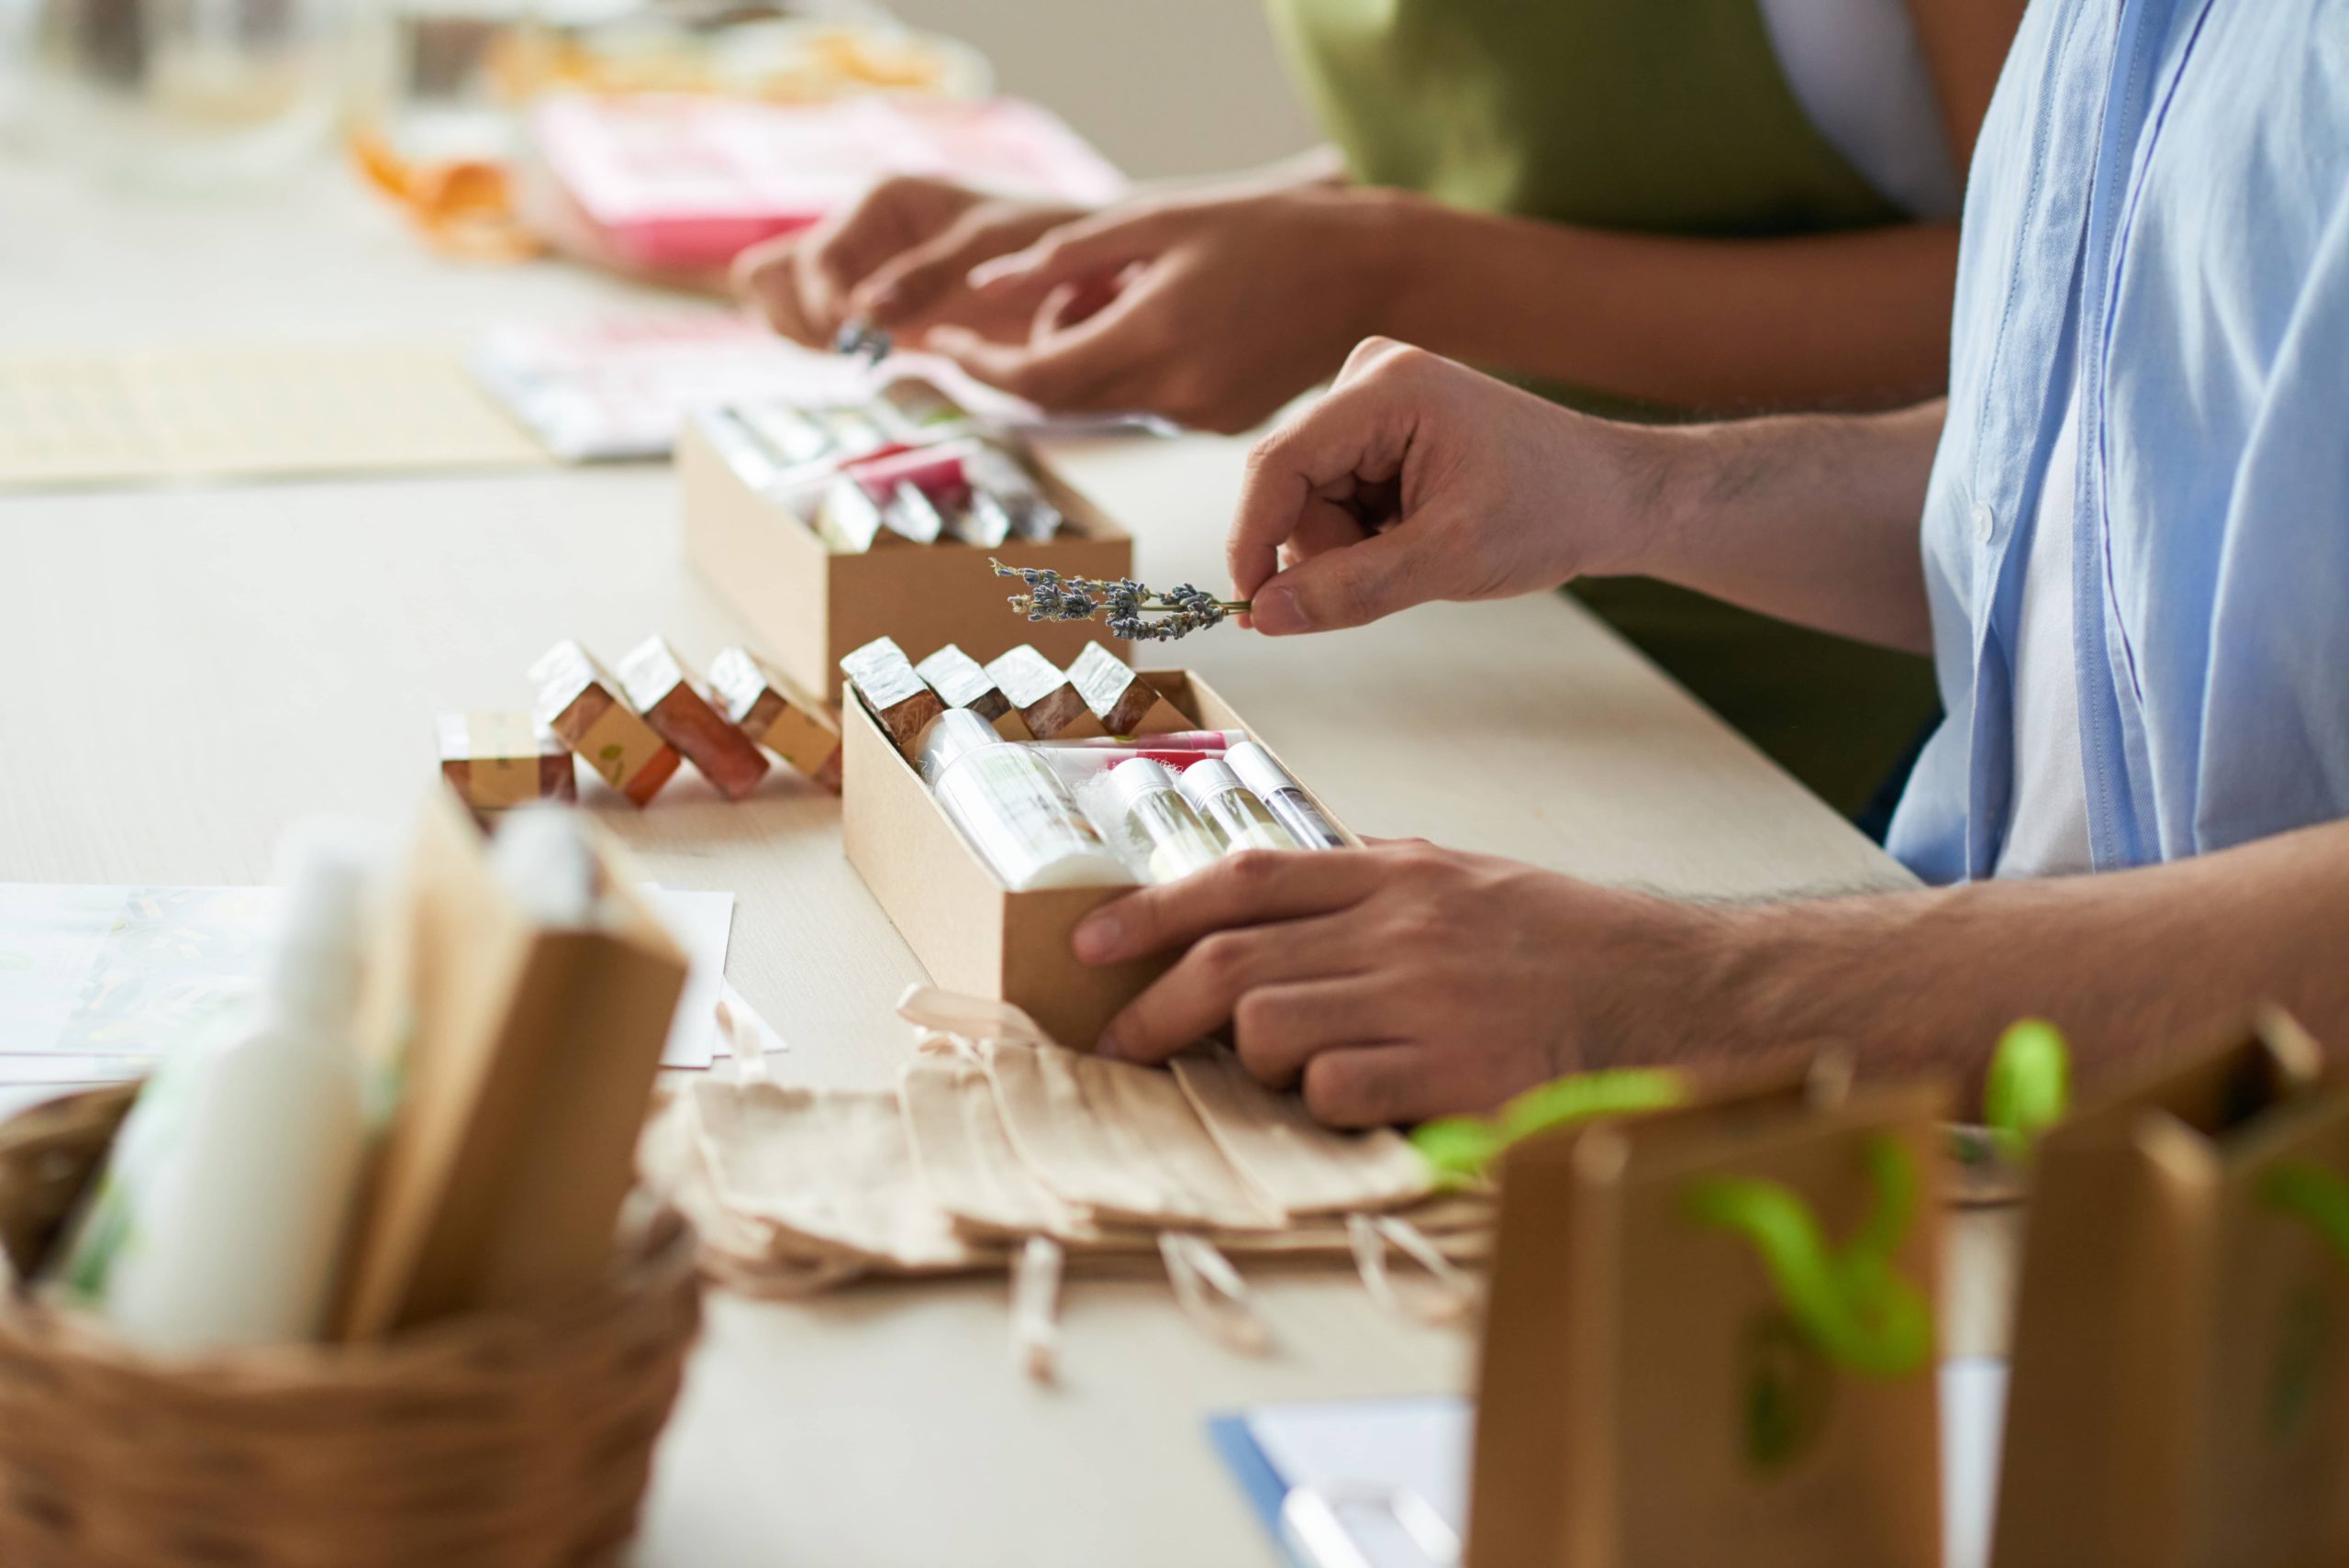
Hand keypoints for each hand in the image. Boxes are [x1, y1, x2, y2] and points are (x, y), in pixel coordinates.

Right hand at [732, 175, 1085, 347]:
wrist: (1084, 264)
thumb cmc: (1045, 240)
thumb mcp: (989, 249)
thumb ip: (924, 278)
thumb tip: (861, 313)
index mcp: (882, 199)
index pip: (812, 258)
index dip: (821, 303)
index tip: (856, 337)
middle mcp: (862, 231)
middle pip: (774, 277)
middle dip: (803, 319)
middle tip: (855, 349)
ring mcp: (865, 270)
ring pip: (785, 302)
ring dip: (808, 337)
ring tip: (863, 355)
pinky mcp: (879, 308)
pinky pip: (821, 330)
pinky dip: (829, 349)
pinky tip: (873, 360)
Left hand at [927, 186, 1402, 431]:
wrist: (1367, 273)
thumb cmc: (1265, 228)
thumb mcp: (1158, 219)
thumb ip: (1064, 256)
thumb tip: (982, 286)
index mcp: (1155, 334)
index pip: (1035, 380)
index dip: (980, 369)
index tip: (944, 345)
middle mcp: (1174, 392)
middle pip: (1058, 402)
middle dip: (1018, 367)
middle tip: (1008, 322)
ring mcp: (1198, 419)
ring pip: (1100, 405)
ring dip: (1075, 364)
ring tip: (1115, 297)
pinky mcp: (1217, 427)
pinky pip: (1143, 406)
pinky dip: (1123, 372)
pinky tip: (1159, 321)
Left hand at [1071, 842, 1712, 1126]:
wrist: (1676, 990)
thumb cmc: (1565, 942)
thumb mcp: (1464, 879)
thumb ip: (1373, 882)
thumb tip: (1273, 895)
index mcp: (1395, 872)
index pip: (1243, 878)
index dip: (1150, 909)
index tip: (1090, 943)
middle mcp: (1399, 927)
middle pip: (1231, 961)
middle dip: (1155, 1007)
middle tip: (1122, 1041)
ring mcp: (1425, 999)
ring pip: (1269, 1029)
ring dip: (1249, 1060)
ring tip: (1277, 1074)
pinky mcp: (1456, 1073)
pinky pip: (1338, 1092)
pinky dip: (1321, 1104)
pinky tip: (1349, 1104)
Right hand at [1224, 339, 1684, 634]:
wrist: (1611, 495)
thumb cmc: (1551, 511)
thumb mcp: (1450, 561)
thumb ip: (1351, 590)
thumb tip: (1264, 616)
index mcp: (1386, 388)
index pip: (1277, 465)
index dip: (1251, 540)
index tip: (1250, 608)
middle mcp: (1369, 377)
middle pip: (1292, 488)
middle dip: (1328, 550)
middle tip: (1402, 571)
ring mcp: (1372, 399)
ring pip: (1310, 501)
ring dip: (1350, 546)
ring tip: (1423, 547)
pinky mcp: (1378, 426)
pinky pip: (1335, 497)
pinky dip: (1366, 534)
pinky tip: (1419, 532)